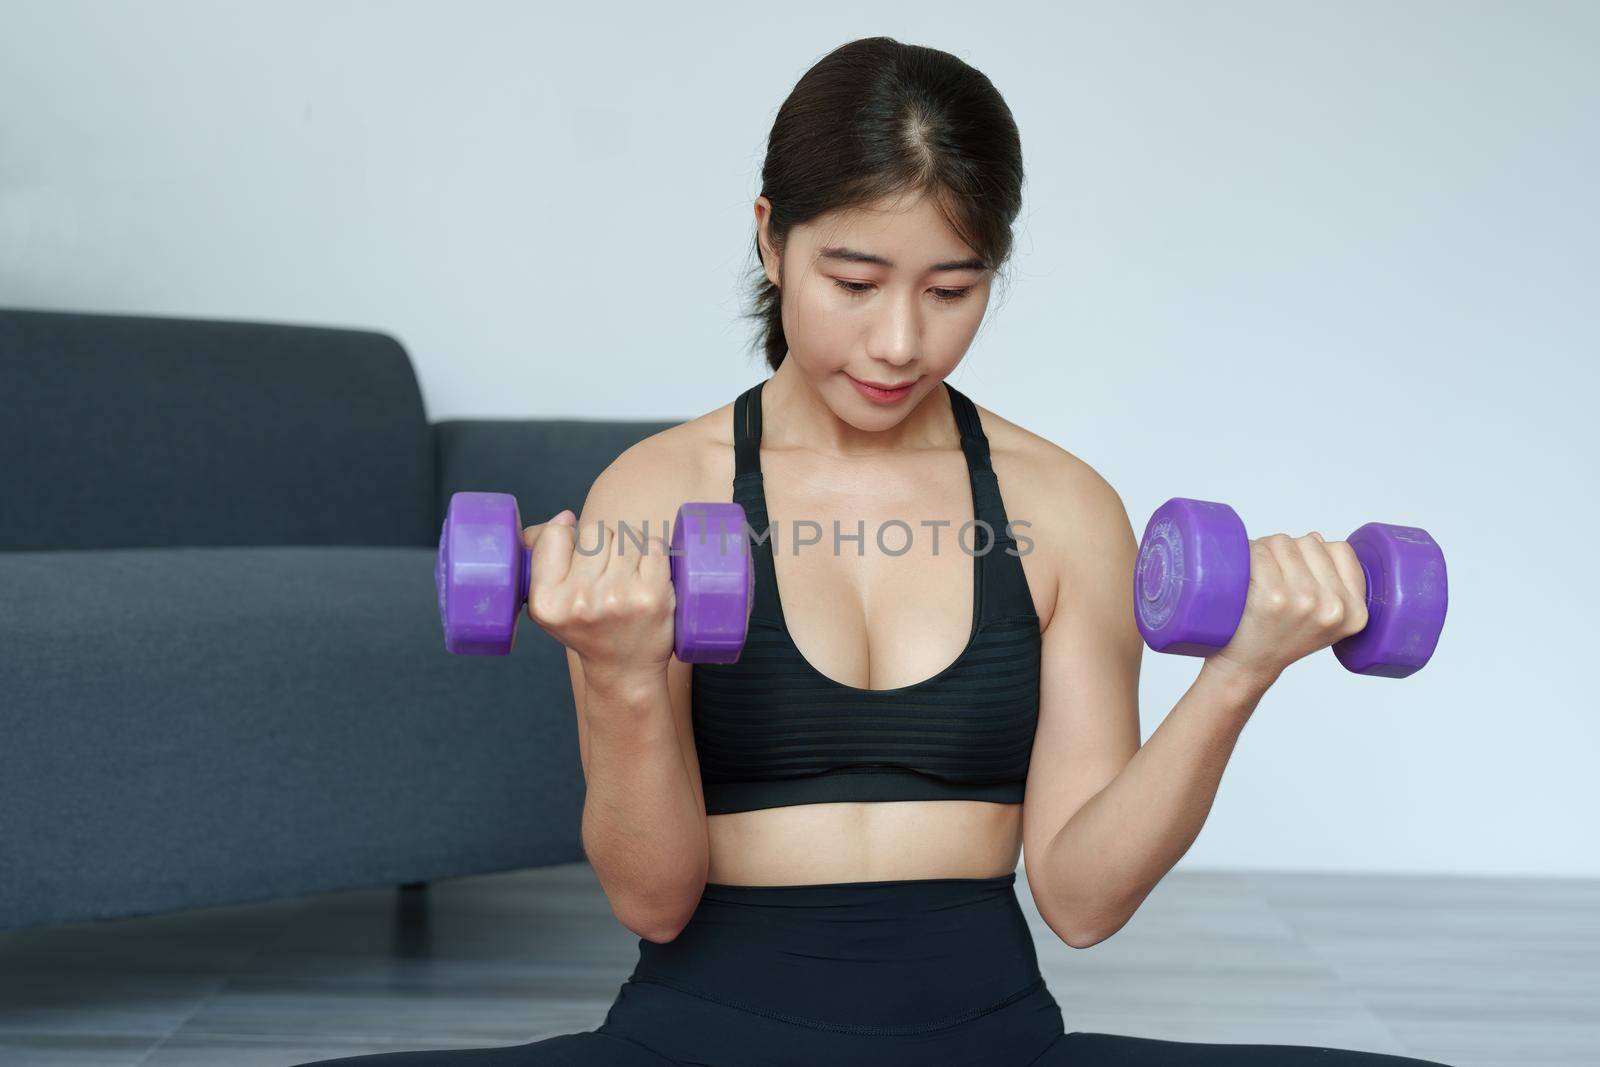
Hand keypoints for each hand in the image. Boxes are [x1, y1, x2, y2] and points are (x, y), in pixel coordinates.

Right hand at [521, 511, 675, 693]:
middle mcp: (579, 600)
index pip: (555, 534)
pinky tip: (647, 576)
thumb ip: (543, 558)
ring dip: (630, 548)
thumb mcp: (550, 603)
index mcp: (546, 600)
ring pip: (626, 535)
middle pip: (595, 532)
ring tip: (627, 575)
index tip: (579, 556)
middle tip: (607, 573)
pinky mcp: (652, 595)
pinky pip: (654, 546)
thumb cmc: (588, 628)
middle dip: (604, 545)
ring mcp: (617, 597)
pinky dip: (654, 554)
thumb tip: (563, 518)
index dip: (569, 537)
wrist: (624, 670)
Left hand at [1209, 532, 1370, 687]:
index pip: (1341, 550)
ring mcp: (1304, 601)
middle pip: (1309, 542)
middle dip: (1287, 551)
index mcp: (1355, 612)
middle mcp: (1334, 607)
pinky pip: (1260, 551)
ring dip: (1264, 550)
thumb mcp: (1323, 617)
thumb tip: (1315, 538)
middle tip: (1272, 578)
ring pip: (1283, 542)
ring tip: (1257, 578)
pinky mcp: (1273, 597)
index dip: (1315, 553)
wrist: (1246, 667)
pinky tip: (1244, 574)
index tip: (1299, 572)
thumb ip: (1330, 579)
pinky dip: (1247, 555)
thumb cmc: (1279, 636)